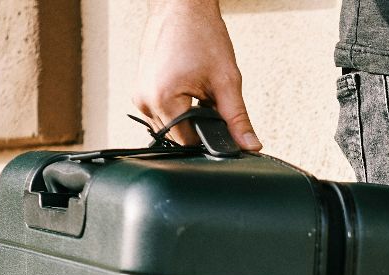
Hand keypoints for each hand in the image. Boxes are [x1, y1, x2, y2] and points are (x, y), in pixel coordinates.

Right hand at [134, 0, 260, 149]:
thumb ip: (237, 119)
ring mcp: (139, 94)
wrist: (181, 6)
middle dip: (199, 129)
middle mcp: (144, 100)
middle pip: (177, 137)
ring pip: (168, 127)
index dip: (210, 142)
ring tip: (200, 93)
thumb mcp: (226, 82)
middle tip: (213, 105)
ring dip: (187, 119)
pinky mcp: (140, 89)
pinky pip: (160, 112)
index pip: (188, 144)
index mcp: (163, 99)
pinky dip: (177, 109)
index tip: (223, 131)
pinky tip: (189, 91)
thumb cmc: (200, 33)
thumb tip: (249, 145)